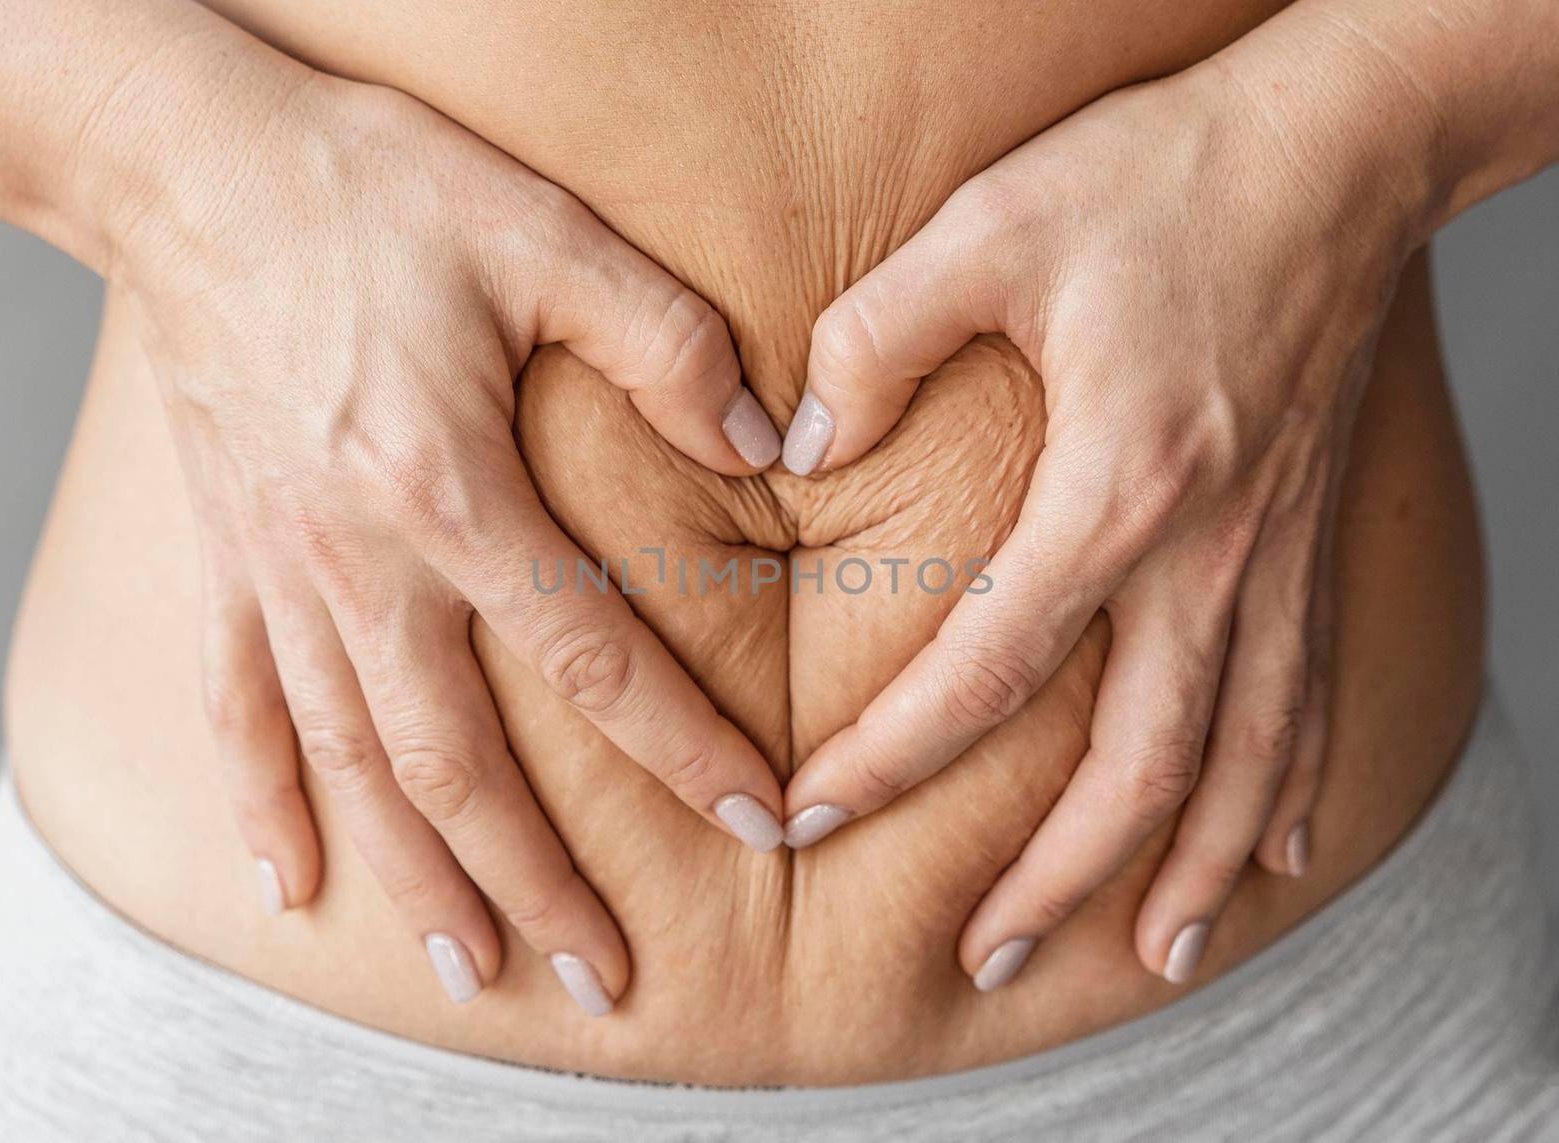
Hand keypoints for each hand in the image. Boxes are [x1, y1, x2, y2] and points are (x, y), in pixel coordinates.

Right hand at [116, 70, 785, 1011]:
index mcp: (450, 492)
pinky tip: (288, 880)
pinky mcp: (225, 556)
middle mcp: (358, 563)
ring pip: (356, 763)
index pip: (594, 659)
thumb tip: (765, 434)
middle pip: (462, 763)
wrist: (185, 161)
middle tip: (604, 975)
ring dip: (418, 875)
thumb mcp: (537, 232)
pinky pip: (234, 706)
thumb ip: (665, 339)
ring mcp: (278, 573)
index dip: (686, 749)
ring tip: (473, 965)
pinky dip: (262, 800)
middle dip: (542, 880)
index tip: (760, 821)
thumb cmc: (362, 188)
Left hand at [779, 58, 1434, 986]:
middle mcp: (1209, 549)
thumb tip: (806, 447)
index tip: (816, 814)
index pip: (988, 668)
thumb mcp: (992, 225)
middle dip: (1056, 879)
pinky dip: (1291, 785)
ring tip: (1150, 958)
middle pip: (1138, 764)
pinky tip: (1271, 850)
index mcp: (1117, 487)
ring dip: (1188, 870)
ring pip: (1242, 757)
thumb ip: (876, 339)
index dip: (893, 757)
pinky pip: (1313, 692)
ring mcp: (1276, 553)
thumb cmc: (1166, 175)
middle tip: (986, 961)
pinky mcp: (1312, 533)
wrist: (1337, 141)